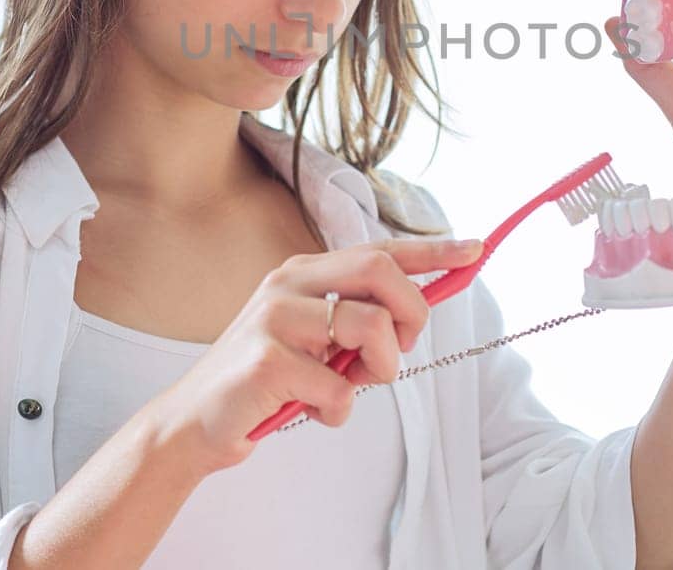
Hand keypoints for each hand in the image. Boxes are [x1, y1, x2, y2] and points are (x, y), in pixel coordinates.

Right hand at [145, 236, 482, 474]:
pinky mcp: (267, 362)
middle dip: (411, 312)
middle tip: (399, 349)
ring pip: (370, 328)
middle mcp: (289, 284)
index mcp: (304, 273)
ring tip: (347, 388)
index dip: (433, 250)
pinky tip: (310, 412)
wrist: (196, 423)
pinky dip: (338, 411)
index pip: (380, 250)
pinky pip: (339, 388)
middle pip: (382, 272)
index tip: (477, 249)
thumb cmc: (267, 381)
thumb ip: (357, 322)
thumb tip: (417, 311)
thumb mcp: (315, 341)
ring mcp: (276, 319)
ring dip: (377, 371)